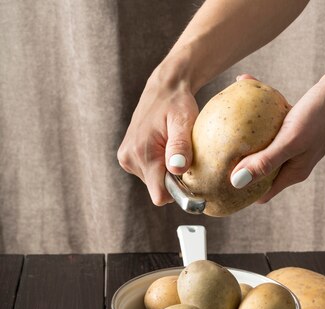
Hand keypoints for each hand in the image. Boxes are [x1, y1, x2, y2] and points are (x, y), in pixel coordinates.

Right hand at [117, 73, 198, 205]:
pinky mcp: (127, 158)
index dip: (177, 192)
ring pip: (154, 183)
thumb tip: (177, 169)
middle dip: (172, 179)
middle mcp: (129, 159)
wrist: (163, 89)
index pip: (159, 194)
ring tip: (172, 148)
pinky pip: (149, 174)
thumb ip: (180, 145)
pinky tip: (163, 149)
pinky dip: (159, 167)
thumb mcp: (183, 121)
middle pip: (158, 189)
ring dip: (166, 171)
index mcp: (142, 153)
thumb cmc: (177, 104)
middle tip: (181, 156)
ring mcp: (126, 159)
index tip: (189, 179)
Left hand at [231, 67, 324, 201]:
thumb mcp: (289, 140)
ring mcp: (293, 144)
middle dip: (237, 165)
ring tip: (222, 124)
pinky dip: (257, 110)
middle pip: (258, 170)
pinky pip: (269, 120)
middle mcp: (292, 161)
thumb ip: (265, 162)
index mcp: (292, 172)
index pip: (261, 193)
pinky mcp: (293, 125)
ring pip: (262, 144)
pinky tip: (244, 86)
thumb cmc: (321, 115)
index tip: (219, 186)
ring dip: (244, 137)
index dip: (241, 193)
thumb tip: (236, 181)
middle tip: (213, 155)